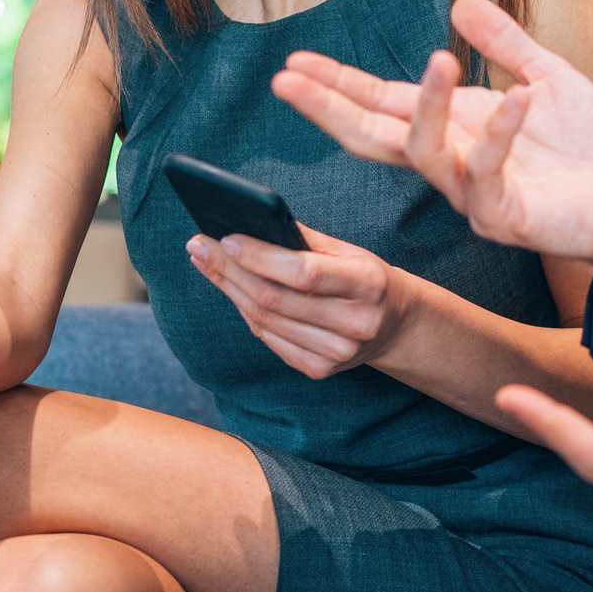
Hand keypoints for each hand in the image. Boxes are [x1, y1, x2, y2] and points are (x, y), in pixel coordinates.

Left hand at [185, 225, 407, 380]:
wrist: (393, 325)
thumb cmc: (364, 278)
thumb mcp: (347, 251)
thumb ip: (303, 239)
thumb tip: (249, 222)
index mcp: (368, 284)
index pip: (304, 273)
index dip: (261, 257)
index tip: (226, 238)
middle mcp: (355, 323)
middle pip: (276, 299)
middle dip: (229, 269)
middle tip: (199, 246)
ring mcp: (338, 353)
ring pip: (265, 320)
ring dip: (229, 288)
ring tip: (205, 262)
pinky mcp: (320, 370)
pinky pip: (268, 339)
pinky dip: (245, 312)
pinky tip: (230, 289)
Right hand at [272, 0, 592, 297]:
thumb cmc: (588, 148)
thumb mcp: (545, 76)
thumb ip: (504, 43)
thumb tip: (459, 3)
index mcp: (453, 128)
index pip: (380, 104)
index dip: (337, 85)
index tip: (292, 63)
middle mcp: (451, 162)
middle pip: (373, 136)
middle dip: (331, 107)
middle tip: (288, 79)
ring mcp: (474, 193)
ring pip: (426, 154)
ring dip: (427, 107)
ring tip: (438, 60)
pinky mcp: (508, 216)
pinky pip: (490, 176)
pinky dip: (501, 134)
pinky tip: (517, 98)